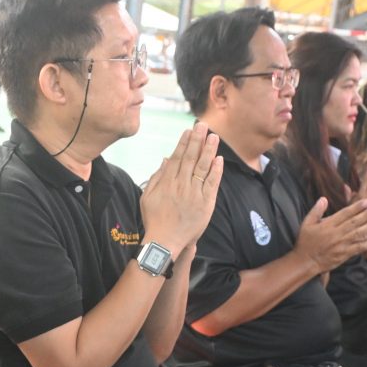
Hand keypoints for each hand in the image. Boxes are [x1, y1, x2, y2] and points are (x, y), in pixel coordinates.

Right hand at [140, 121, 222, 252]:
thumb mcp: (147, 196)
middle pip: (191, 158)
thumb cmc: (154, 219)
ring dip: (209, 150)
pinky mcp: (205, 204)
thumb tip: (166, 158)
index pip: (178, 157)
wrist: (164, 241)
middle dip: (197, 140)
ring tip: (214, 136)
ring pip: (203, 168)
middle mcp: (181, 185)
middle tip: (203, 125)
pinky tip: (219, 159)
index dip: (184, 143)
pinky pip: (212, 184)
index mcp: (167, 182)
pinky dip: (216, 171)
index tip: (189, 131)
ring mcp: (194, 194)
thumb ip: (157, 176)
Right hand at [294, 197, 366, 272]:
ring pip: (360, 234)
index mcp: (328, 225)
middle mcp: (337, 233)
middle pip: (355, 222)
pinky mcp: (345, 254)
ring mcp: (342, 244)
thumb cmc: (305, 241)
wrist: (305, 261)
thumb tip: (323, 198)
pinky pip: (360, 248)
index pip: (345, 213)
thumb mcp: (306, 223)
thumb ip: (316, 210)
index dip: (358, 207)